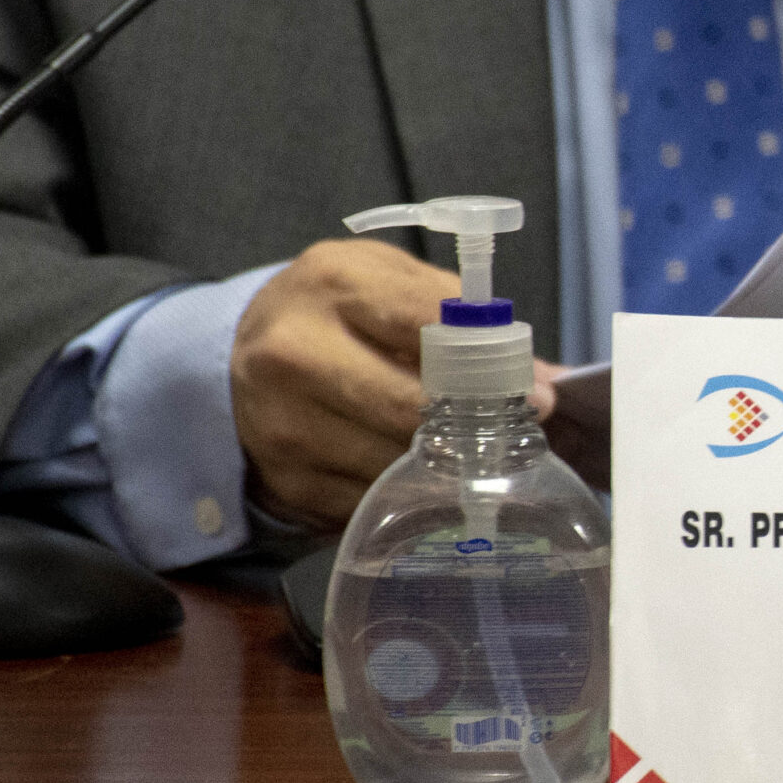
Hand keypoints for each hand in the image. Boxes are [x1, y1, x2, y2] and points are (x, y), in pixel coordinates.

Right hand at [231, 239, 559, 528]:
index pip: (427, 326)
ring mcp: (286, 426)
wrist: (236, 352)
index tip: (538, 395)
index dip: (490, 364)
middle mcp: (296, 355)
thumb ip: (463, 317)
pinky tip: (418, 475)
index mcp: (333, 286)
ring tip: (470, 454)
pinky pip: (372, 501)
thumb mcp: (387, 281)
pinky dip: (406, 493)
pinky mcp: (288, 482)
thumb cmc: (332, 310)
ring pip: (397, 464)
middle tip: (513, 434)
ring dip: (445, 466)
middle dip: (473, 425)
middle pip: (413, 409)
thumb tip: (546, 378)